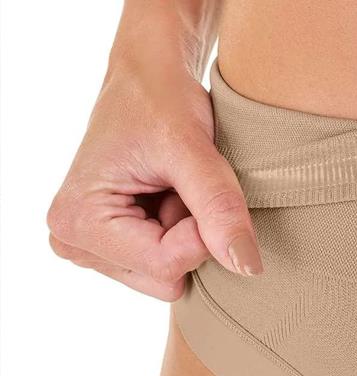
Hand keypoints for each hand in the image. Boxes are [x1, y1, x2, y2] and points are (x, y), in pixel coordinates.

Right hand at [47, 15, 262, 301]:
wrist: (148, 79)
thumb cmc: (162, 101)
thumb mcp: (193, 151)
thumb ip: (220, 210)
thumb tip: (248, 269)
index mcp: (78, 220)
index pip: (163, 266)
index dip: (200, 234)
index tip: (198, 189)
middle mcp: (73, 241)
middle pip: (164, 280)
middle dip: (188, 239)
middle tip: (180, 188)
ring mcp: (90, 248)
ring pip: (168, 277)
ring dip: (184, 237)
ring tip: (171, 190)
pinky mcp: (110, 247)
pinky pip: (166, 267)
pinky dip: (179, 238)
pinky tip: (166, 200)